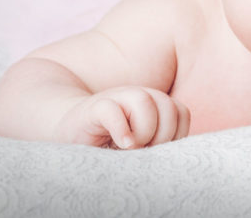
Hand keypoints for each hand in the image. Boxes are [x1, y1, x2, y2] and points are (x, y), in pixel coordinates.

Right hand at [55, 86, 189, 148]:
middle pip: (168, 107)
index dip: (175, 135)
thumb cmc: (108, 143)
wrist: (69, 130)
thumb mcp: (139, 143)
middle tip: (143, 150)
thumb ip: (159, 140)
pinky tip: (119, 144)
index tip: (157, 149)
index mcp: (152, 105)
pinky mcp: (94, 108)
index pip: (181, 113)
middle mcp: (137, 96)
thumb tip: (173, 154)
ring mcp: (115, 98)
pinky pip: (112, 110)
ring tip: (130, 148)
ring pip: (145, 101)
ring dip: (143, 131)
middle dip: (161, 136)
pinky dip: (121, 130)